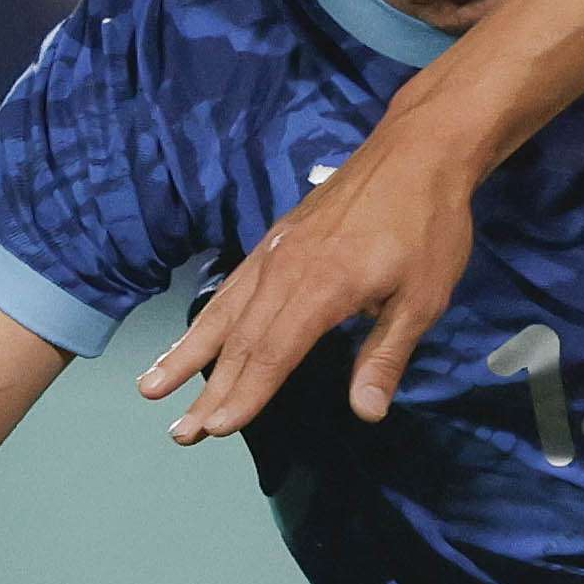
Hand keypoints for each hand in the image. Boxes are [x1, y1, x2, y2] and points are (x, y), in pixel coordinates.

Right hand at [139, 115, 484, 439]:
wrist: (418, 151)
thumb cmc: (430, 226)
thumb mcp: (424, 298)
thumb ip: (386, 355)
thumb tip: (365, 412)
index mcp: (322, 287)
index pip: (274, 352)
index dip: (246, 394)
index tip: (217, 429)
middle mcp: (286, 269)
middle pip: (241, 339)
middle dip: (209, 389)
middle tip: (180, 433)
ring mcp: (276, 251)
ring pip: (226, 310)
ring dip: (190, 353)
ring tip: (154, 386)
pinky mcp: (277, 239)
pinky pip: (234, 285)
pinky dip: (209, 316)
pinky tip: (196, 338)